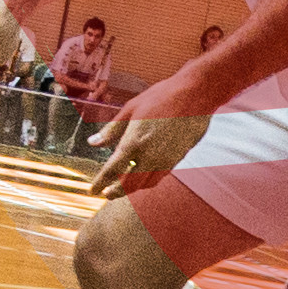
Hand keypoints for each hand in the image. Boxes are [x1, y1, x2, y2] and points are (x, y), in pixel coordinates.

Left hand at [85, 79, 211, 198]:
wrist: (194, 95)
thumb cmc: (162, 97)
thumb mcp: (131, 109)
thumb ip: (111, 129)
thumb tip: (93, 142)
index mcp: (134, 141)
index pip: (112, 170)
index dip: (100, 182)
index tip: (93, 190)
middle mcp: (149, 155)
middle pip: (128, 184)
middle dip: (115, 191)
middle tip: (107, 193)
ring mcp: (165, 160)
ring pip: (145, 184)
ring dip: (132, 189)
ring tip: (122, 188)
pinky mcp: (177, 160)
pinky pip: (159, 178)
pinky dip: (147, 182)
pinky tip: (142, 176)